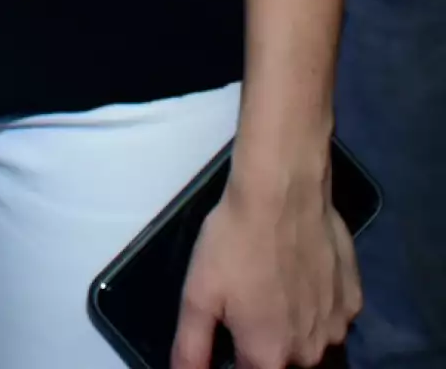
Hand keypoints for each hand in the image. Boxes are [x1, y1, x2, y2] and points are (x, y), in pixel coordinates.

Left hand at [172, 169, 361, 368]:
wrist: (283, 193)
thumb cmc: (235, 242)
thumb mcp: (198, 294)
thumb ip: (191, 347)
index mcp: (269, 356)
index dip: (237, 353)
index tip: (234, 328)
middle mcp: (309, 353)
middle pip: (283, 359)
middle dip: (265, 337)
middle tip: (251, 293)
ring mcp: (338, 327)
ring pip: (310, 338)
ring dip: (294, 322)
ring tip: (276, 280)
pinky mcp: (354, 299)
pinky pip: (333, 313)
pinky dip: (318, 301)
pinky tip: (303, 271)